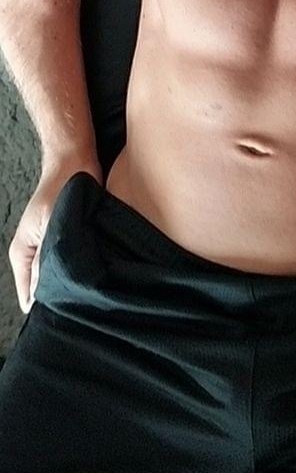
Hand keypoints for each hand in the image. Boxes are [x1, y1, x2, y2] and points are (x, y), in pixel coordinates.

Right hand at [7, 159, 102, 313]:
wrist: (75, 160)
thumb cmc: (62, 186)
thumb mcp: (53, 222)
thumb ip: (45, 257)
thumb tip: (42, 291)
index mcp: (21, 254)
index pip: (28, 296)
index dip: (47, 307)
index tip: (67, 312)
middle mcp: (33, 256)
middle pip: (45, 290)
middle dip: (63, 297)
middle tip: (83, 301)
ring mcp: (50, 251)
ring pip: (62, 279)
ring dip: (76, 283)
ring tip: (91, 288)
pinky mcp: (69, 244)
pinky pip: (74, 267)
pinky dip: (84, 270)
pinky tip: (97, 273)